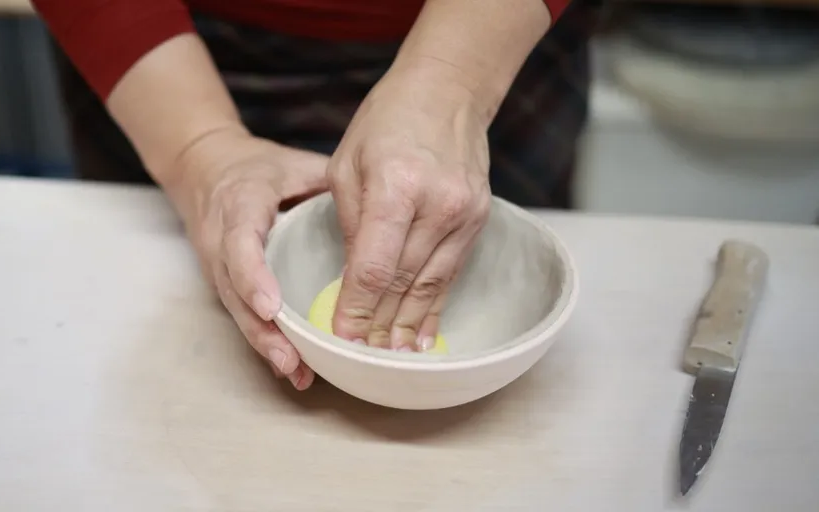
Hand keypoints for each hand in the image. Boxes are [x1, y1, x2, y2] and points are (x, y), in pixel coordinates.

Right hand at [167, 130, 328, 389]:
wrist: (202, 168)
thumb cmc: (253, 167)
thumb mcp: (290, 163)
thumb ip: (326, 181)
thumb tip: (375, 203)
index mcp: (237, 208)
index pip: (240, 246)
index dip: (253, 279)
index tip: (273, 308)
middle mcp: (220, 243)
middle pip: (235, 294)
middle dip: (262, 331)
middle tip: (291, 361)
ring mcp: (217, 268)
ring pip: (237, 312)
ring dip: (265, 345)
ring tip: (296, 372)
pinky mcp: (223, 284)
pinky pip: (241, 316)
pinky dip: (264, 342)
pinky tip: (292, 368)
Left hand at [327, 64, 491, 351]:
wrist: (448, 91)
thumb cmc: (386, 122)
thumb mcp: (347, 165)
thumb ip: (350, 225)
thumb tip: (351, 280)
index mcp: (397, 186)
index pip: (374, 267)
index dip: (357, 310)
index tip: (342, 339)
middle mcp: (437, 205)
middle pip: (404, 283)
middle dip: (380, 328)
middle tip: (361, 363)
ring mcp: (464, 214)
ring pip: (430, 286)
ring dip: (408, 326)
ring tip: (391, 361)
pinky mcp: (478, 220)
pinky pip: (450, 274)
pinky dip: (434, 307)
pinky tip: (423, 335)